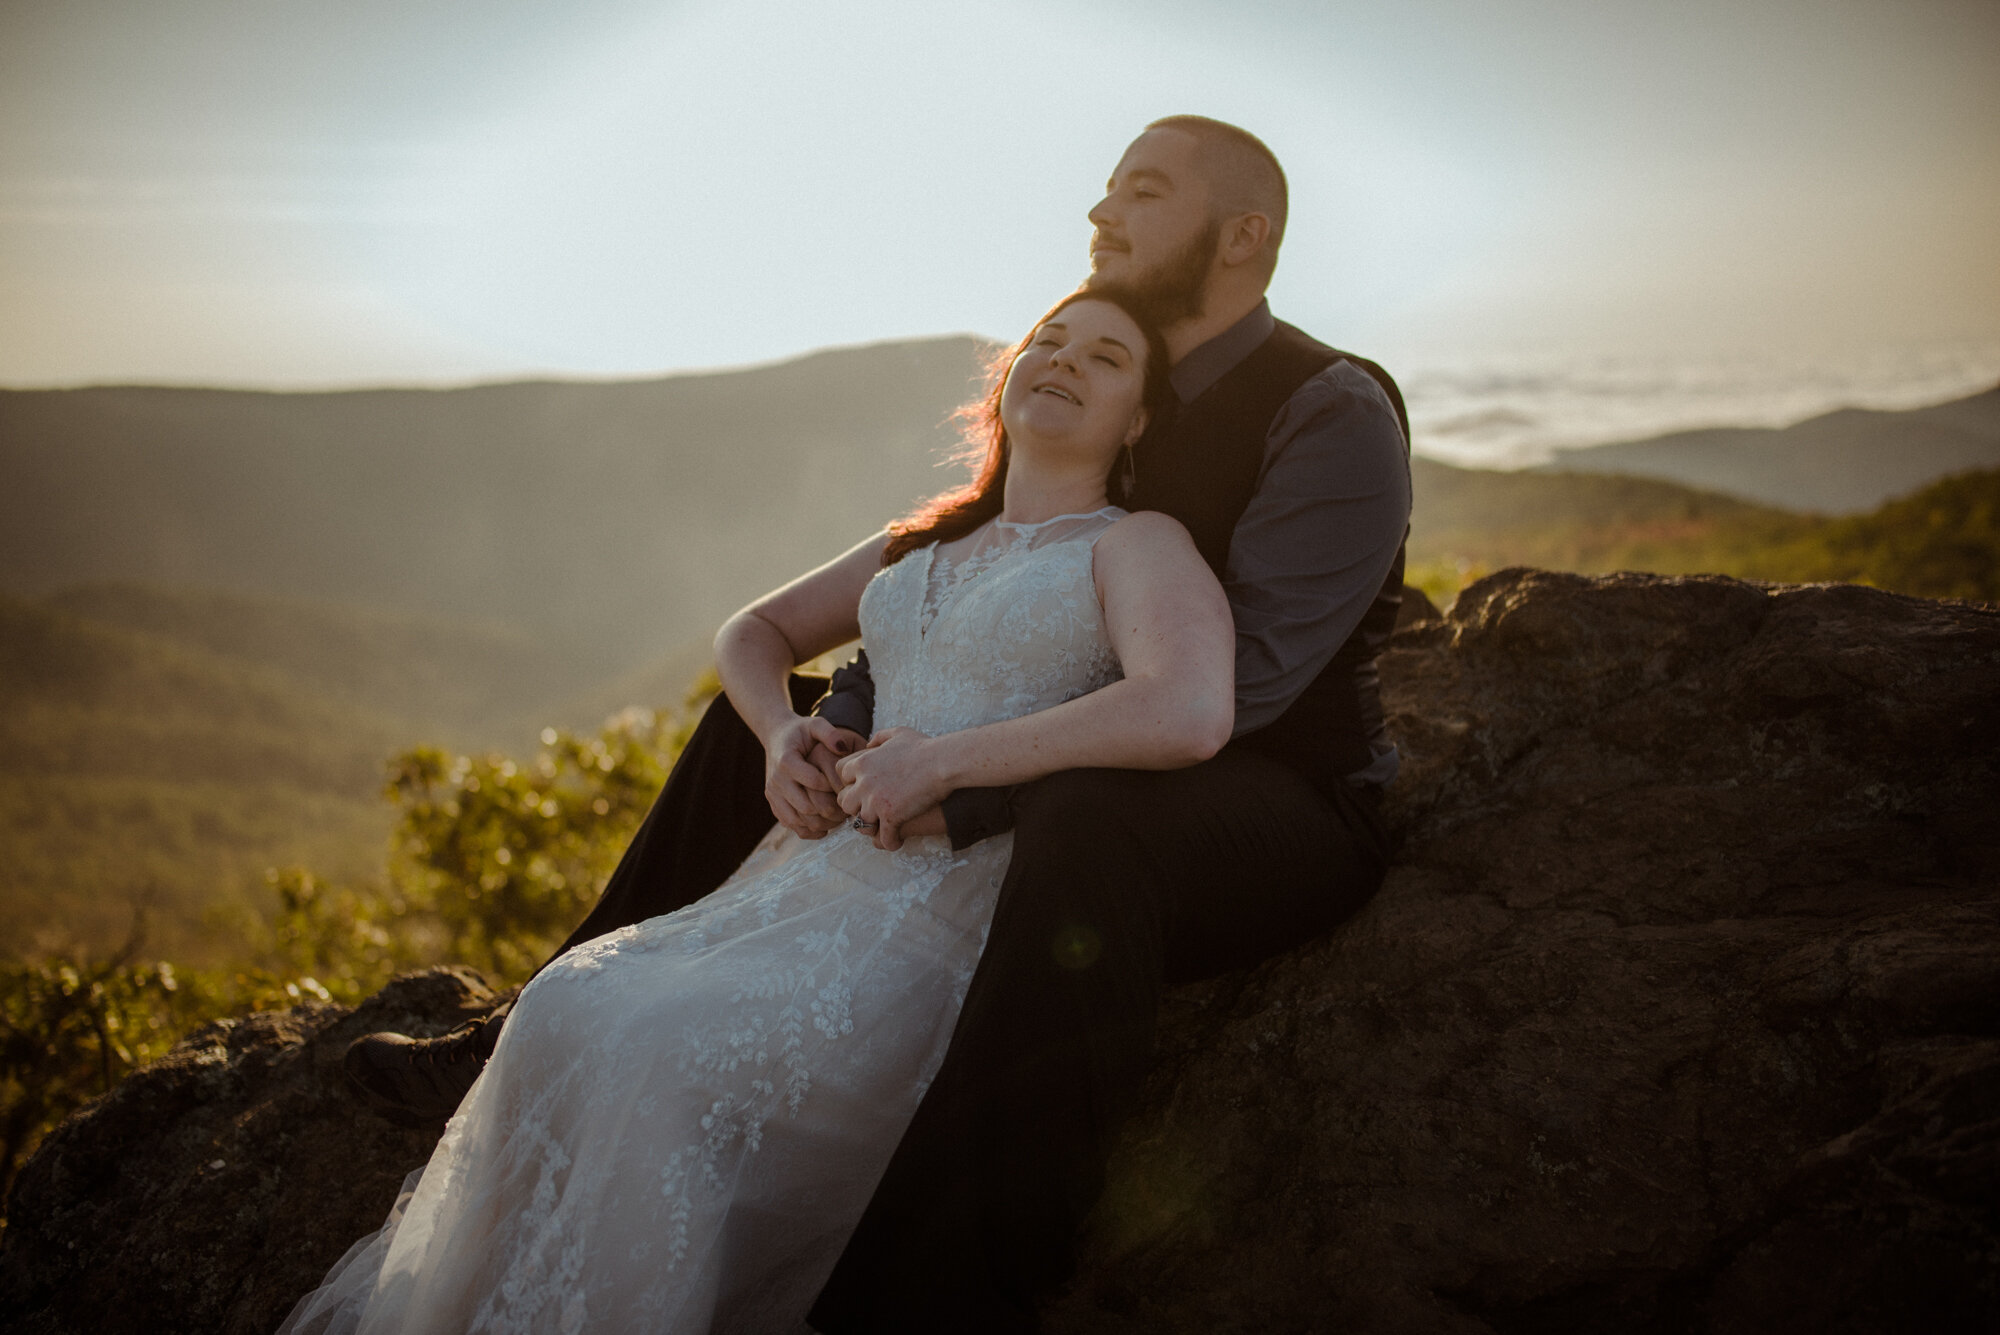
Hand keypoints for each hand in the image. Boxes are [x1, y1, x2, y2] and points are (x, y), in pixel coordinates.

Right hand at [763, 716, 864, 838]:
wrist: (776, 736)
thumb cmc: (800, 731)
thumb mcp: (815, 725)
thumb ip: (830, 733)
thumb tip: (842, 747)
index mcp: (787, 761)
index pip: (813, 782)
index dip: (832, 786)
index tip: (844, 786)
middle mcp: (777, 780)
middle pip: (805, 806)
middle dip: (829, 811)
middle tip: (846, 809)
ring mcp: (773, 794)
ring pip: (796, 820)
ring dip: (819, 824)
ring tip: (838, 820)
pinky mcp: (773, 803)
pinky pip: (789, 824)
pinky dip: (807, 830)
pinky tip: (824, 827)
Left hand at [836, 727, 950, 850]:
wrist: (942, 762)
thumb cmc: (924, 747)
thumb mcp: (898, 733)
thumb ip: (879, 738)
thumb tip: (868, 744)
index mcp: (863, 763)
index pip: (841, 776)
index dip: (851, 783)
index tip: (864, 789)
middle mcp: (864, 783)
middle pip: (844, 802)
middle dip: (856, 807)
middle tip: (871, 810)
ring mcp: (875, 802)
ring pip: (859, 823)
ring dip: (872, 827)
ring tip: (884, 828)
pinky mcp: (891, 817)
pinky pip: (883, 838)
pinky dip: (890, 842)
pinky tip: (898, 841)